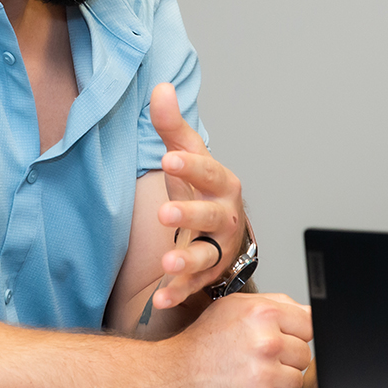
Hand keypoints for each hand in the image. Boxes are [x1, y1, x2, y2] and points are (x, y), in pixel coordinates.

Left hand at [149, 82, 246, 308]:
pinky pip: (194, 286)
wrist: (227, 233)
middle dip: (189, 214)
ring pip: (207, 255)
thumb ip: (173, 126)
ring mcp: (219, 248)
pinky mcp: (208, 275)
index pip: (207, 172)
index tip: (169, 159)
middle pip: (210, 215)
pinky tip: (160, 299)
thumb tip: (161, 88)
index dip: (190, 167)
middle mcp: (225, 217)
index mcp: (221, 184)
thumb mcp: (189, 156)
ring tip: (167, 263)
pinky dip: (177, 293)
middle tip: (166, 214)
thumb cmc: (203, 188)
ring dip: (187, 260)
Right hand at [153, 292, 313, 387]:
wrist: (167, 376)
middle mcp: (265, 343)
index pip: (309, 325)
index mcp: (262, 314)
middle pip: (304, 355)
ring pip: (295, 382)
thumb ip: (274, 304)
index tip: (278, 340)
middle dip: (285, 359)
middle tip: (255, 360)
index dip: (294, 334)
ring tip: (248, 376)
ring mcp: (261, 376)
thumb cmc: (200, 342)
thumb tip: (307, 312)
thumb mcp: (232, 307)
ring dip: (277, 383)